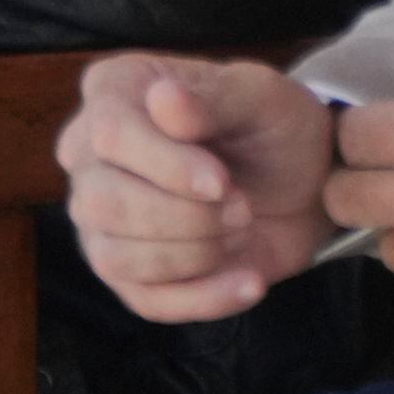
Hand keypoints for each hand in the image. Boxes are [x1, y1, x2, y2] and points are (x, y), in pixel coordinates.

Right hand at [58, 55, 334, 323]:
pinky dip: (204, 299)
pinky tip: (250, 280)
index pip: (109, 135)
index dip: (167, 167)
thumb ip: (214, 98)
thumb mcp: (262, 98)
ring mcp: (99, 216)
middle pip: (102, 202)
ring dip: (195, 255)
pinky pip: (144, 300)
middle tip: (242, 207)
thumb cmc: (273, 128)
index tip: (225, 182)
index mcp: (112, 93)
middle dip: (186, 218)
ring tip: (242, 232)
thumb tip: (163, 100)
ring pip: (114, 256)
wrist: (305, 183)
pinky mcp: (127, 270)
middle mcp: (87, 153)